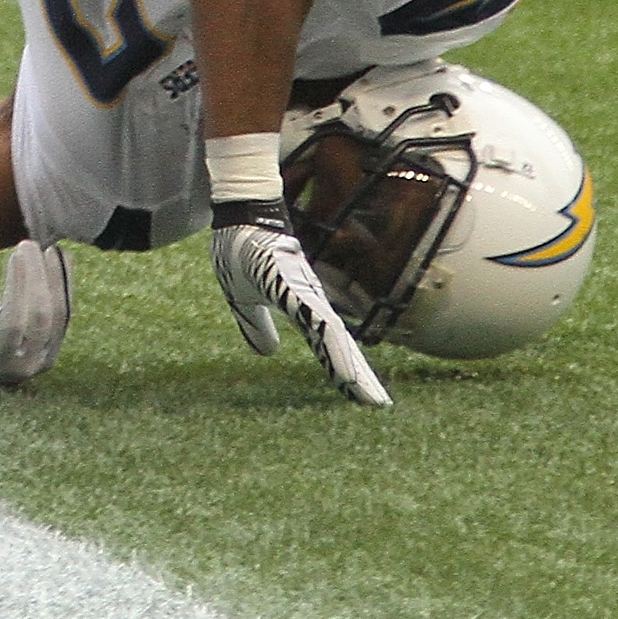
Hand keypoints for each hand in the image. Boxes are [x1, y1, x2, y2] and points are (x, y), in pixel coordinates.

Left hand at [0, 241, 71, 391]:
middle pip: (40, 318)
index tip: (54, 249)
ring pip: (13, 325)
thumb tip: (61, 253)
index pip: (61, 316)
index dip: (60, 281)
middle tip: (29, 244)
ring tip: (14, 254)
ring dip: (17, 285)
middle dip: (37, 277)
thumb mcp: (19, 321)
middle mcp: (26, 366)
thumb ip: (38, 297)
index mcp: (45, 356)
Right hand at [209, 205, 391, 405]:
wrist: (239, 213)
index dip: (343, 372)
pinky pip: (311, 313)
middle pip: (339, 345)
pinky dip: (325, 335)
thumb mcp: (243, 301)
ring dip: (346, 363)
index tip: (361, 399)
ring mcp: (303, 289)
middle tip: (378, 406)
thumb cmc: (242, 251)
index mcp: (301, 307)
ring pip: (331, 334)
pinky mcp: (290, 279)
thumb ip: (257, 326)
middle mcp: (310, 300)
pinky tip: (333, 351)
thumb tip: (267, 352)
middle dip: (358, 376)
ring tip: (363, 391)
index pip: (328, 346)